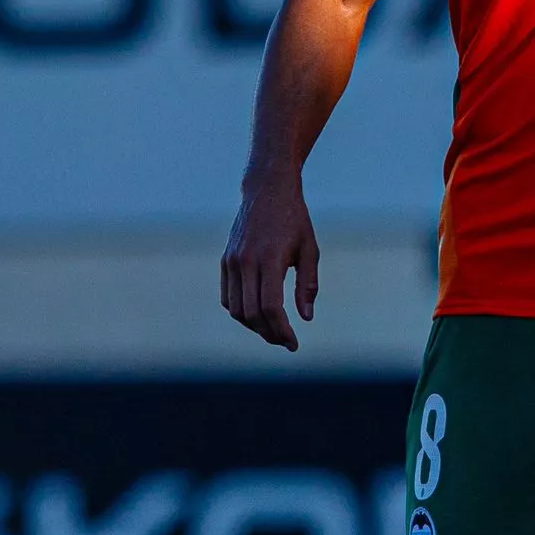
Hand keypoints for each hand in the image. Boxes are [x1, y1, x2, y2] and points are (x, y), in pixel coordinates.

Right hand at [220, 176, 318, 350]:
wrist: (267, 190)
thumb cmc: (294, 219)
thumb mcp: (310, 249)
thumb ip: (308, 285)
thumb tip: (306, 318)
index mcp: (270, 258)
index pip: (271, 307)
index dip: (282, 330)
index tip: (294, 344)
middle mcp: (246, 261)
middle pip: (252, 314)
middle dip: (270, 334)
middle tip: (286, 341)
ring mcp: (232, 261)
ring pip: (236, 310)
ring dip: (254, 326)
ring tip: (274, 330)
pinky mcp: (225, 260)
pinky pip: (227, 298)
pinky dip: (240, 312)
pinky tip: (258, 315)